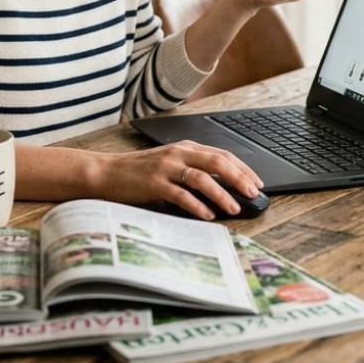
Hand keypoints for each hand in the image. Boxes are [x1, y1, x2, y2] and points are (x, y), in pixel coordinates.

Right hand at [93, 141, 263, 220]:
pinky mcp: (154, 183)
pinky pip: (181, 195)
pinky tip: (207, 215)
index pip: (222, 154)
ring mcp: (166, 167)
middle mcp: (178, 153)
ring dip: (221, 194)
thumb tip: (223, 187)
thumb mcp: (169, 163)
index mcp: (185, 147)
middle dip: (239, 178)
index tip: (257, 183)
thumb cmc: (139, 172)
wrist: (106, 173)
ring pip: (202, 178)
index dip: (243, 168)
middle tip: (252, 194)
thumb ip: (192, 170)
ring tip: (234, 208)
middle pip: (217, 162)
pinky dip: (197, 206)